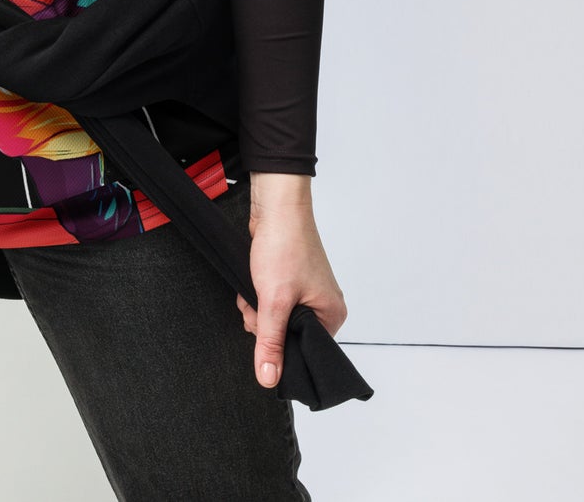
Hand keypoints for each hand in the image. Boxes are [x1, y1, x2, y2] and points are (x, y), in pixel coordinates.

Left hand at [235, 192, 346, 389]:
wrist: (275, 205)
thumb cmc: (285, 245)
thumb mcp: (274, 300)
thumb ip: (270, 342)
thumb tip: (269, 379)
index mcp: (332, 315)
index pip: (307, 352)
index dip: (281, 347)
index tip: (266, 331)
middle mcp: (324, 305)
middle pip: (288, 335)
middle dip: (264, 323)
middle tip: (258, 304)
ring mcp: (306, 291)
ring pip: (275, 318)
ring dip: (257, 308)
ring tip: (254, 289)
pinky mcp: (290, 279)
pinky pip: (271, 301)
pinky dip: (257, 295)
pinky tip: (251, 283)